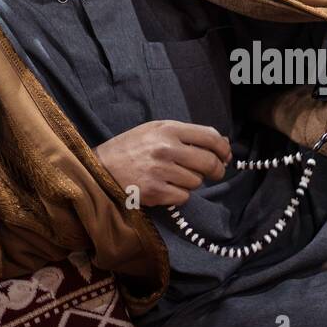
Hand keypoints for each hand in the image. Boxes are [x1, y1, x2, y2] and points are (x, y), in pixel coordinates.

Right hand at [95, 120, 231, 206]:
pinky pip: (184, 197)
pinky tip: (166, 188)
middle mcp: (166, 148)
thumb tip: (223, 142)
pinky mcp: (155, 192)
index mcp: (168, 129)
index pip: (210, 137)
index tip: (226, 156)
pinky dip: (179, 195)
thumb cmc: (131, 148)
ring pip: (196, 181)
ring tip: (174, 177)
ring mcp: (161, 171)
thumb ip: (188, 134)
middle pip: (209, 162)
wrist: (100, 168)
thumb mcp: (156, 130)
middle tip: (214, 173)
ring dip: (191, 182)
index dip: (224, 149)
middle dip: (217, 170)